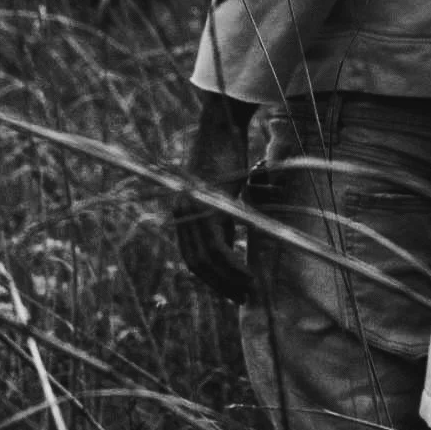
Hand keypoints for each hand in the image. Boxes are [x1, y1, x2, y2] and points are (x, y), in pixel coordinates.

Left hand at [173, 91, 255, 302]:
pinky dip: (233, 265)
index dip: (211, 279)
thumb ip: (221, 221)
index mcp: (183, 214)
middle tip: (241, 298)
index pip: (192, 258)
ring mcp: (194, 213)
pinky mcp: (208, 208)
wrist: (222, 131)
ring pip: (208, 260)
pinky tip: (248, 274)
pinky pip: (218, 247)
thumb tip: (230, 248)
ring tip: (248, 290)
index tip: (230, 291)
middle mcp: (182, 216)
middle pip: (197, 264)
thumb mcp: (223, 196)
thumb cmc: (227, 159)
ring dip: (228, 280)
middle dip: (220, 285)